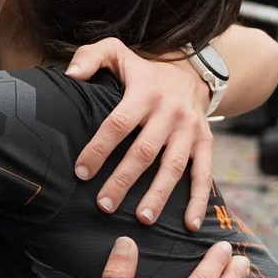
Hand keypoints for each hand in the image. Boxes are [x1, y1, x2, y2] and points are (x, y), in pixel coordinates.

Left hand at [66, 38, 214, 230]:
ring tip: (141, 218)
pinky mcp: (205, 143)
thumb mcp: (117, 52)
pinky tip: (190, 225)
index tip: (82, 172)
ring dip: (158, 195)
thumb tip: (71, 76)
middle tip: (104, 205)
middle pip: (144, 151)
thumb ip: (90, 57)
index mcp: (145, 93)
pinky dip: (199, 200)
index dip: (99, 148)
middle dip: (123, 180)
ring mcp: (190, 130)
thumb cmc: (144, 70)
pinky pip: (204, 174)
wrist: (192, 72)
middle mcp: (170, 112)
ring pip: (173, 167)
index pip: (119, 124)